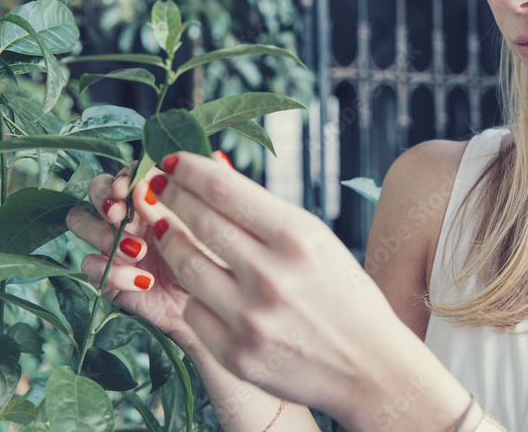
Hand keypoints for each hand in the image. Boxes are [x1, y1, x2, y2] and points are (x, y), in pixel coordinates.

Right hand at [66, 164, 196, 343]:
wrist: (211, 306)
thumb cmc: (215, 258)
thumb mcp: (213, 224)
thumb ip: (203, 195)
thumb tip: (201, 161)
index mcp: (153, 197)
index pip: (125, 174)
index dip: (120, 177)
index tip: (126, 188)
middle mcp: (130, 214)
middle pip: (95, 190)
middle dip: (103, 199)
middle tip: (119, 215)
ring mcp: (114, 242)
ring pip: (80, 220)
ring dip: (102, 232)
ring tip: (139, 250)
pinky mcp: (106, 273)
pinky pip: (90, 265)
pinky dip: (114, 272)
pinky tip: (143, 281)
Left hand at [141, 152, 465, 429]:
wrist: (368, 366)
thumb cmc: (344, 296)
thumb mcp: (318, 242)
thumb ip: (267, 215)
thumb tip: (213, 177)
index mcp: (297, 237)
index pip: (224, 190)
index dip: (190, 170)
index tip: (173, 160)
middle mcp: (271, 274)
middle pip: (198, 222)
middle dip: (171, 196)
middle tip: (159, 186)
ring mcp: (250, 317)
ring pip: (185, 265)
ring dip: (170, 241)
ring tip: (166, 230)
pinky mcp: (235, 353)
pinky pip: (194, 310)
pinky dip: (195, 294)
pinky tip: (203, 284)